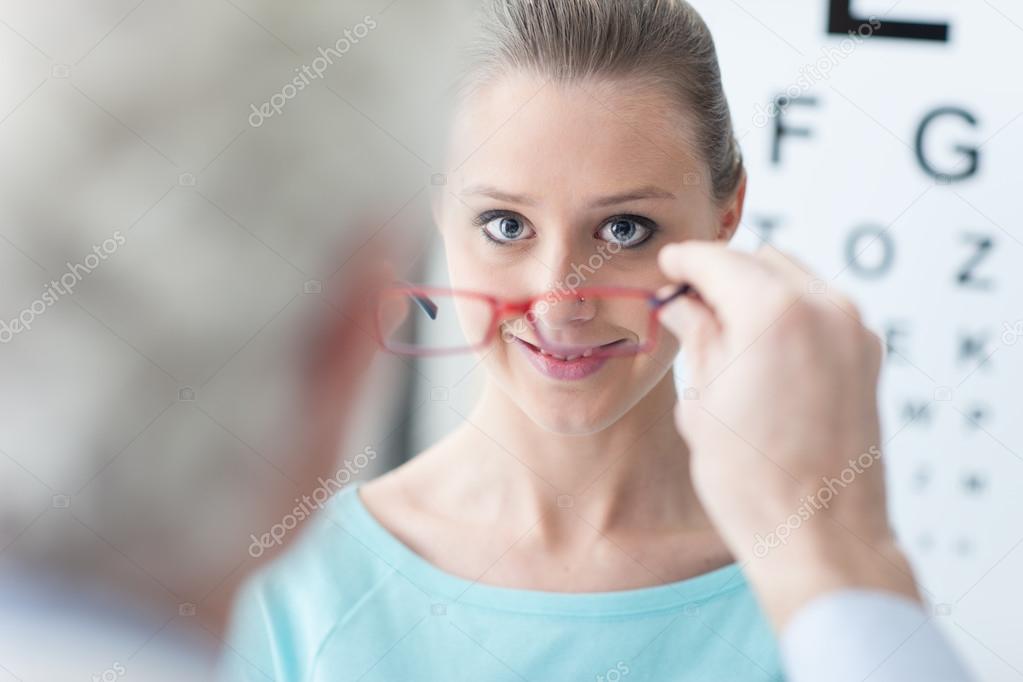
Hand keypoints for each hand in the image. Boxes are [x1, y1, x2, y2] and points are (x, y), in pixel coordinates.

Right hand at [657, 241, 918, 629]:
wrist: (820, 536)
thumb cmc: (756, 482)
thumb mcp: (703, 402)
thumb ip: (696, 337)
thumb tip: (681, 307)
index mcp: (773, 314)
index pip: (717, 260)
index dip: (684, 261)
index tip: (669, 267)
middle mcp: (823, 310)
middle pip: (759, 261)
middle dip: (720, 274)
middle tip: (688, 303)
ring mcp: (854, 331)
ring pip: (794, 279)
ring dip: (757, 290)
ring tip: (725, 328)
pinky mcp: (868, 356)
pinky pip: (821, 308)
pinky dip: (789, 311)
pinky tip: (763, 348)